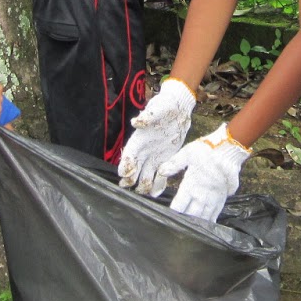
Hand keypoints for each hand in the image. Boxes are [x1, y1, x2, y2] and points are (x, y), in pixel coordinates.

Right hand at [119, 77, 195, 193]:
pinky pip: (159, 176)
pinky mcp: (164, 160)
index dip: (125, 164)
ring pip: (145, 174)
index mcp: (139, 139)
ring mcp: (153, 157)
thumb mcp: (157, 109)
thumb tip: (136, 122)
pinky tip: (156, 193)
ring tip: (145, 192)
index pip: (128, 154)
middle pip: (134, 168)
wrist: (178, 110)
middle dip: (130, 178)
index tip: (123, 174)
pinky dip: (158, 185)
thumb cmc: (164, 106)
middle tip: (130, 187)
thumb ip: (148, 117)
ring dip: (143, 184)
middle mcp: (144, 151)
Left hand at [157, 123, 249, 222]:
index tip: (168, 218)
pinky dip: (212, 219)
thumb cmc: (206, 150)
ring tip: (192, 231)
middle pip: (191, 214)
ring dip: (198, 223)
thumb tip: (161, 171)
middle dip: (185, 221)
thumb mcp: (187, 153)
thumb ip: (174, 164)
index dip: (174, 213)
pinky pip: (217, 212)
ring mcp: (214, 197)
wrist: (229, 149)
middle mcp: (202, 194)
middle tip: (179, 229)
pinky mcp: (223, 196)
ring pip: (204, 216)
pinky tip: (209, 225)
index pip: (179, 205)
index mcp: (191, 185)